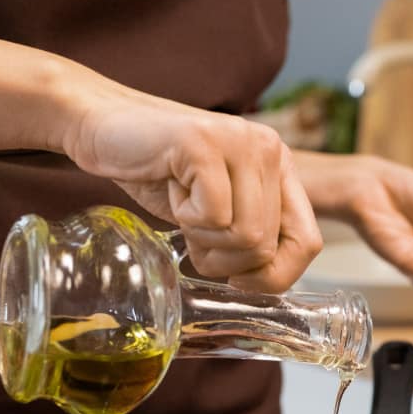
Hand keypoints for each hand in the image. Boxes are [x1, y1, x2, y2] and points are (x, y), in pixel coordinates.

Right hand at [63, 87, 322, 292]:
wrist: (104, 127)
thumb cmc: (161, 176)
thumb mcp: (218, 214)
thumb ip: (251, 238)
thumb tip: (269, 285)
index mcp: (282, 168)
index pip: (308, 243)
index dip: (275, 276)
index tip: (237, 277)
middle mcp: (270, 150)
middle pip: (267, 246)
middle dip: (224, 259)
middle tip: (194, 230)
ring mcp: (240, 142)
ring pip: (246, 235)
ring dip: (203, 239)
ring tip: (184, 207)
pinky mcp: (205, 143)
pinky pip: (213, 216)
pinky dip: (184, 219)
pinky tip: (172, 190)